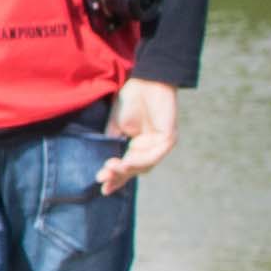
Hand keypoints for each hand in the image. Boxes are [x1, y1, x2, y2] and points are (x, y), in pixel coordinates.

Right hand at [93, 76, 183, 195]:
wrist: (145, 81)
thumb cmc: (130, 99)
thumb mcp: (114, 126)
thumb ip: (112, 144)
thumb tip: (104, 163)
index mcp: (138, 146)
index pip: (127, 167)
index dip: (115, 179)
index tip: (102, 189)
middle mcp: (150, 148)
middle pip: (135, 170)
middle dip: (117, 176)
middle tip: (102, 178)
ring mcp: (160, 145)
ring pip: (143, 167)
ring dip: (126, 170)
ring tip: (111, 168)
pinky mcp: (168, 139)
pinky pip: (153, 156)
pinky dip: (139, 160)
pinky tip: (125, 161)